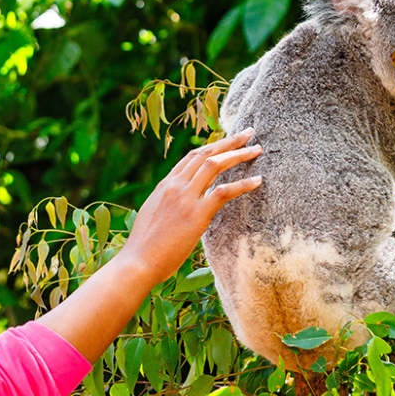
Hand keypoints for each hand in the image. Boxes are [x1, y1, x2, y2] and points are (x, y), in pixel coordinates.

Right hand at [38, 128, 260, 362]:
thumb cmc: (144, 249)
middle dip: (229, 141)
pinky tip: (257, 181)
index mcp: (164, 186)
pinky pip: (224, 192)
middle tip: (248, 133)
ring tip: (256, 149)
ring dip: (239, 154)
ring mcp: (185, 198)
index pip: (191, 158)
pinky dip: (243, 184)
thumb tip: (177, 209)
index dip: (212, 146)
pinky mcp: (196, 214)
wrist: (137, 263)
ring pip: (215, 165)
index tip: (227, 141)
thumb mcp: (152, 218)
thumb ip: (166, 207)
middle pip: (205, 154)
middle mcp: (174, 186)